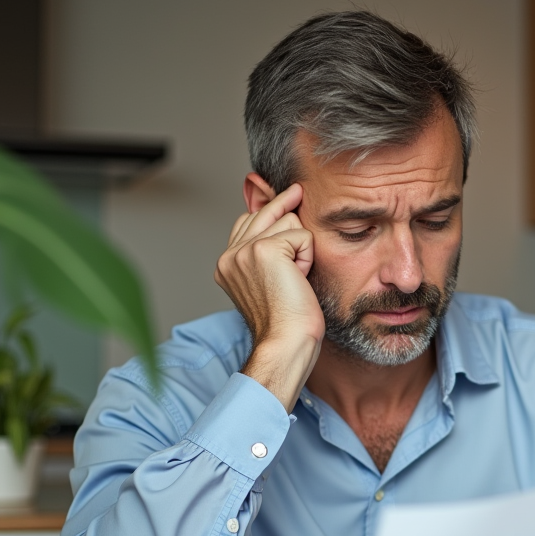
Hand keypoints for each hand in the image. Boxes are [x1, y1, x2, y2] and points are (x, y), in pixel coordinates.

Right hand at [215, 183, 323, 407]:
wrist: (285, 342)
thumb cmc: (286, 322)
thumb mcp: (270, 283)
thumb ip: (266, 254)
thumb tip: (283, 220)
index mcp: (226, 264)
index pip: (247, 221)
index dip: (271, 211)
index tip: (288, 195)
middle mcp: (230, 255)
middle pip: (265, 213)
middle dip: (287, 211)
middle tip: (298, 193)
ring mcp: (245, 251)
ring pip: (286, 221)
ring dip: (300, 249)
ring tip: (296, 277)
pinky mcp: (265, 250)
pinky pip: (301, 235)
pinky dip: (308, 257)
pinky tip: (300, 278)